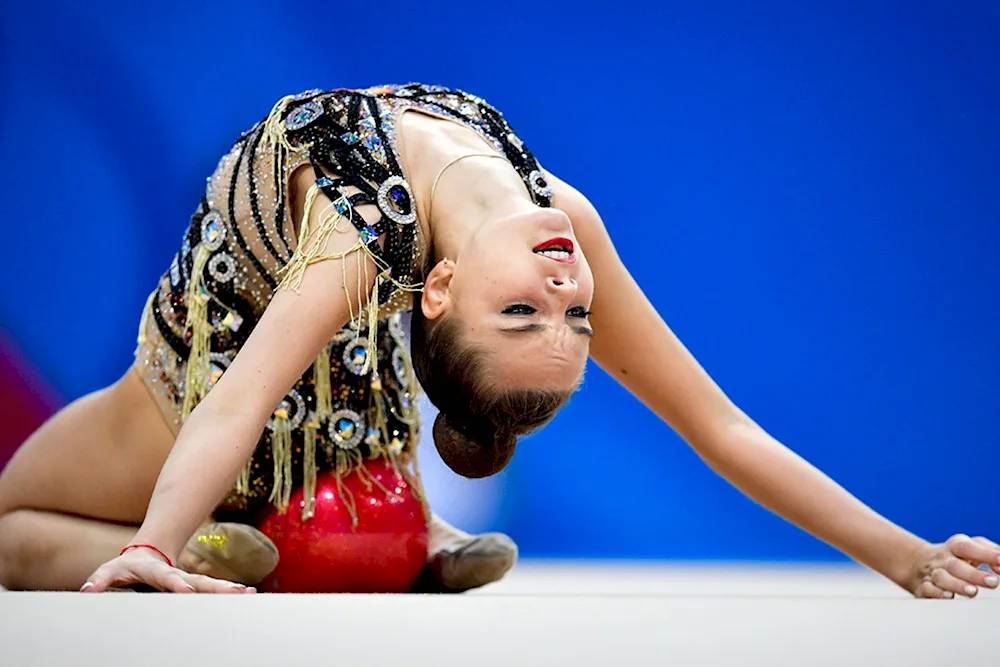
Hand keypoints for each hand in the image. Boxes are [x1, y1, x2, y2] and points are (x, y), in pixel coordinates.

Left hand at [80, 546, 255, 593]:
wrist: (148, 553)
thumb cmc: (127, 567)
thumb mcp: (110, 571)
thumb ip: (99, 581)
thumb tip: (87, 591)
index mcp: (158, 572)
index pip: (169, 578)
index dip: (178, 584)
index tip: (188, 590)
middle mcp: (177, 576)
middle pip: (199, 582)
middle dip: (217, 587)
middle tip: (236, 592)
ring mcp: (188, 581)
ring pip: (210, 587)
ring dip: (228, 590)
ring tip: (249, 593)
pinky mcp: (194, 587)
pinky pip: (212, 592)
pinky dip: (228, 594)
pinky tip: (248, 596)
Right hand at [903, 534, 999, 598]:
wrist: (921, 562)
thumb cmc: (956, 556)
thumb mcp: (973, 547)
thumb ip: (991, 552)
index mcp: (955, 546)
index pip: (967, 547)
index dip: (984, 553)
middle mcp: (943, 559)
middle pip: (955, 565)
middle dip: (974, 575)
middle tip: (993, 582)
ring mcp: (933, 573)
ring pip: (941, 578)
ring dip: (957, 585)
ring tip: (973, 592)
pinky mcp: (924, 587)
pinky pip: (927, 589)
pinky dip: (936, 593)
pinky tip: (948, 596)